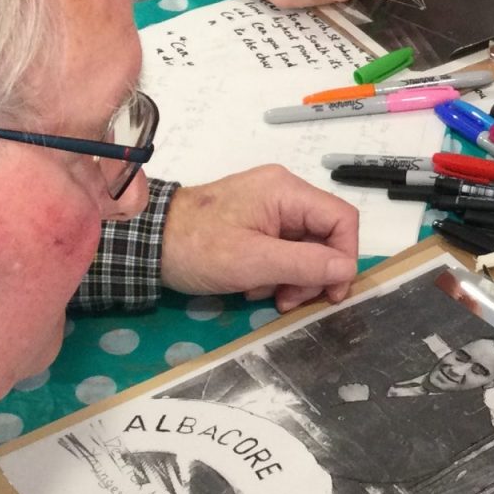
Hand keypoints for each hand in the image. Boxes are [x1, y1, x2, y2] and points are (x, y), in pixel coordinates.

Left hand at [160, 166, 359, 311]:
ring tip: (266, 295)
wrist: (146, 242)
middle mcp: (283, 192)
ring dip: (293, 277)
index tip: (330, 292)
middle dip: (313, 273)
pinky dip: (276, 271)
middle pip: (325, 235)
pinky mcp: (255, 220)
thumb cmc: (197, 247)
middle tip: (288, 301)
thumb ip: (305, 264)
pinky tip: (253, 284)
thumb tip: (347, 270)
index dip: (345, 257)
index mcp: (286, 191)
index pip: (342, 219)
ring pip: (306, 246)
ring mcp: (269, 206)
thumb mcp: (253, 261)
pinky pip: (284, 247)